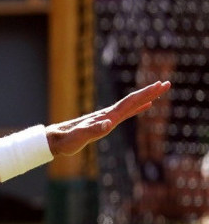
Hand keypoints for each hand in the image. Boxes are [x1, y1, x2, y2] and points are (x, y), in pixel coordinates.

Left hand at [47, 81, 170, 156]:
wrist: (55, 140)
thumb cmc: (66, 140)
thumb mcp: (79, 137)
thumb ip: (93, 130)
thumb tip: (108, 123)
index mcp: (106, 116)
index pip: (129, 102)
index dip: (145, 95)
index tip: (159, 86)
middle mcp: (108, 114)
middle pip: (132, 100)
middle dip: (150, 92)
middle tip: (167, 84)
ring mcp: (107, 117)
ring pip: (131, 105)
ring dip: (146, 98)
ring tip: (159, 91)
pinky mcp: (105, 122)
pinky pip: (126, 113)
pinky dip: (137, 108)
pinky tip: (144, 106)